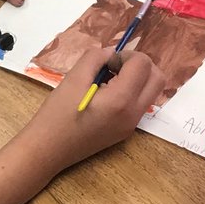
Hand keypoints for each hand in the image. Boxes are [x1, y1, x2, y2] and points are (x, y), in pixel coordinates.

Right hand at [24, 47, 163, 171]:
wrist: (47, 150)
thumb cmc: (56, 114)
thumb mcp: (73, 78)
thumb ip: (95, 58)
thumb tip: (111, 53)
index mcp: (121, 100)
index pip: (143, 65)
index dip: (125, 55)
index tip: (105, 62)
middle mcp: (133, 114)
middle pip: (158, 77)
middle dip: (139, 64)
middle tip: (113, 66)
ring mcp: (132, 125)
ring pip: (151, 91)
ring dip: (137, 77)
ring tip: (108, 79)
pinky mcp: (126, 131)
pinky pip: (140, 103)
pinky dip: (131, 91)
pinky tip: (106, 94)